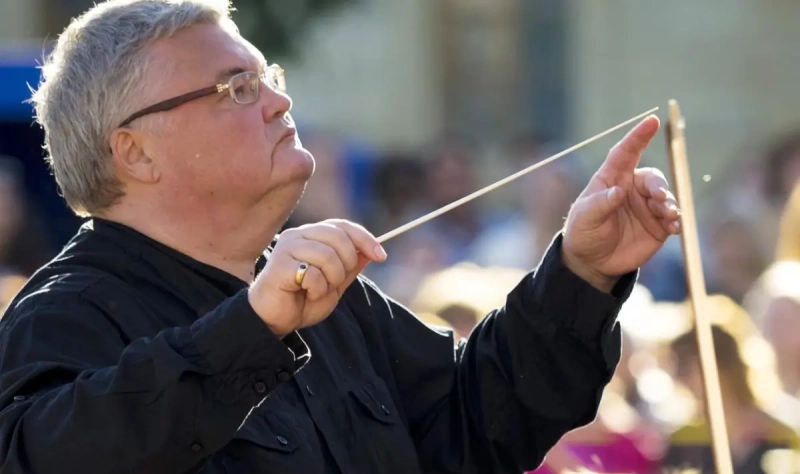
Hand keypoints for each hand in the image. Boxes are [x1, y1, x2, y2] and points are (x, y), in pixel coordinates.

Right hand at [248, 219, 386, 336]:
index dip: (365, 239)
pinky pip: (313, 274)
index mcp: (311, 235)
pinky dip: (317, 289)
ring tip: (318, 290)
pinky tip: (305, 294)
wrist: (274, 321)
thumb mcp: (335, 283)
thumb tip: (372, 252)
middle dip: (347, 264)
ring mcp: (286, 248)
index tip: (381, 256)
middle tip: (336, 283)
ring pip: (328, 255)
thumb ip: (351, 267)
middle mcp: (297, 235)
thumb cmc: (302, 300)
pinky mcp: (279, 265)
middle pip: (338, 237)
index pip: (342, 226)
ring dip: (331, 280)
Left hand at [562, 115, 680, 291]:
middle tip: (660, 198)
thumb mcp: (585, 218)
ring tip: (668, 216)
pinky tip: (673, 227)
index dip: (638, 136)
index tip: (652, 121)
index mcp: (611, 179)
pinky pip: (673, 218)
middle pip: (652, 178)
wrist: (593, 262)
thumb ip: (600, 204)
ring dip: (670, 204)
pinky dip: (676, 220)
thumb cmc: (584, 233)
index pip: (626, 152)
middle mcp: (632, 188)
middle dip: (659, 185)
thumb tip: (618, 191)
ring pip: (666, 197)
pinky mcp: (658, 225)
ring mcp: (647, 206)